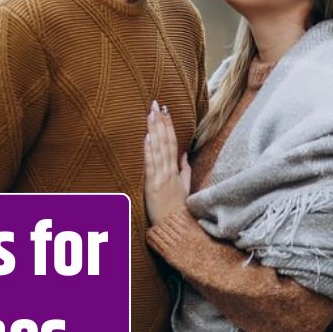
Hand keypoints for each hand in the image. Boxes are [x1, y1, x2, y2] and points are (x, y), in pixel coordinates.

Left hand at [144, 100, 190, 225]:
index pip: (173, 143)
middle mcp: (169, 171)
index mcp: (176, 170)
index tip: (166, 111)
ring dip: (154, 130)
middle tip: (156, 104)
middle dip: (160, 122)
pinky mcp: (152, 185)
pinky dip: (149, 150)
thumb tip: (184, 154)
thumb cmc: (178, 209)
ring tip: (150, 113)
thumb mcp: (185, 187)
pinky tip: (147, 136)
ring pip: (158, 149)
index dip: (169, 126)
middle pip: (165, 141)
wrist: (174, 227)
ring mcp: (161, 177)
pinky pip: (151, 164)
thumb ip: (185, 170)